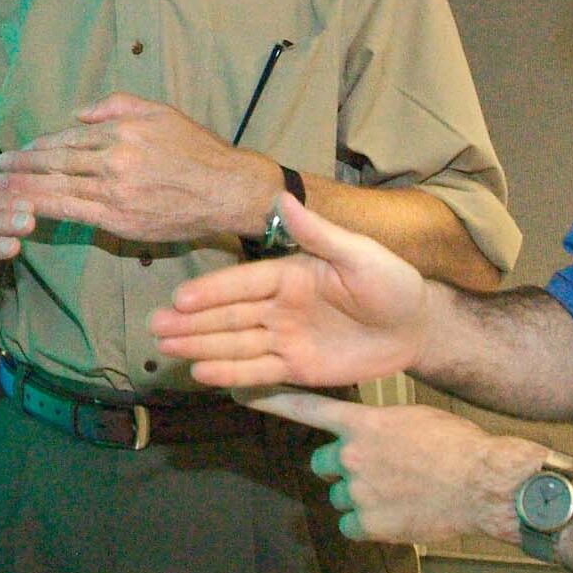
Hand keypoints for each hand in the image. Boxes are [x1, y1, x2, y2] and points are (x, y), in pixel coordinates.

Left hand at [0, 92, 271, 243]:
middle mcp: (112, 158)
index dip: (40, 145)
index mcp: (121, 130)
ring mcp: (113, 190)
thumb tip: (78, 114)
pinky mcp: (118, 219)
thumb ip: (118, 105)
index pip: (69, 138)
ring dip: (24, 188)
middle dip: (23, 165)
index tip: (21, 150)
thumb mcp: (161, 112)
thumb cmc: (197, 150)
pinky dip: (45, 209)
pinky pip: (72, 212)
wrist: (226, 190)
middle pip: (56, 161)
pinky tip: (25, 210)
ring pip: (58, 187)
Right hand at [149, 192, 432, 387]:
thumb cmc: (391, 282)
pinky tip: (202, 374)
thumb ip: (318, 233)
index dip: (212, 292)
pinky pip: (259, 371)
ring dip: (201, 347)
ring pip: (236, 343)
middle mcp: (279, 306)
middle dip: (192, 322)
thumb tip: (284, 198)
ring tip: (165, 349)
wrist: (417, 326)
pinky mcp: (296, 368)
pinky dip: (231, 373)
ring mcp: (285, 338)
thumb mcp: (358, 253)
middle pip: (229, 316)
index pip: (242, 283)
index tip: (179, 298)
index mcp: (289, 274)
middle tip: (155, 327)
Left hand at [252, 390, 530, 545]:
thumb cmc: (456, 445)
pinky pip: (354, 526)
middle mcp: (350, 455)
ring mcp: (357, 491)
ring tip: (402, 494)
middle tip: (380, 472)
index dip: (270, 400)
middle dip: (343, 468)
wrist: (482, 481)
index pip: (306, 408)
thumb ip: (380, 428)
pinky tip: (399, 515)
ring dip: (362, 498)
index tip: (239, 392)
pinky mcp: (367, 523)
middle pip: (324, 463)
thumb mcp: (413, 418)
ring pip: (342, 497)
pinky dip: (370, 526)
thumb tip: (372, 438)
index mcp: (362, 423)